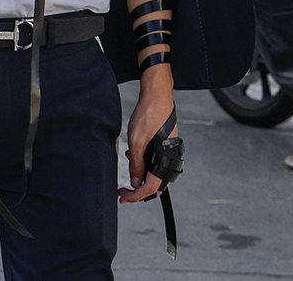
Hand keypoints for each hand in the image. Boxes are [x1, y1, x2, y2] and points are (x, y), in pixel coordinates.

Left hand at [120, 67, 176, 203]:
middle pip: (154, 185)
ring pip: (154, 174)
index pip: (150, 188)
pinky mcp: (165, 145)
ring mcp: (168, 152)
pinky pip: (155, 162)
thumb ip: (136, 164)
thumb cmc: (148, 114)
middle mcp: (170, 159)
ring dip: (140, 176)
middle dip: (138, 189)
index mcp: (165, 161)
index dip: (135, 196)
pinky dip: (144, 164)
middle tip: (123, 190)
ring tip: (126, 170)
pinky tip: (133, 155)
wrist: (157, 94)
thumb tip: (135, 183)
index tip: (123, 198)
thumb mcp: (137, 141)